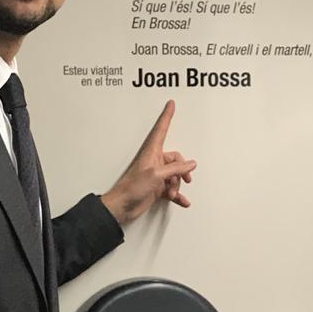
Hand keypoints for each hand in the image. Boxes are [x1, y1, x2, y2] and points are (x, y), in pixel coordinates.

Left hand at [99, 100, 196, 225]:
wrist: (122, 207)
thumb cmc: (132, 188)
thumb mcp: (157, 175)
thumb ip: (176, 169)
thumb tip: (190, 164)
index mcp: (152, 152)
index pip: (161, 129)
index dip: (167, 116)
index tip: (170, 104)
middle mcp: (155, 162)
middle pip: (176, 160)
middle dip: (182, 171)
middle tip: (185, 179)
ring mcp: (156, 175)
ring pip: (175, 175)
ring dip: (177, 185)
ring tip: (171, 193)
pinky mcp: (157, 187)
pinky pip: (172, 188)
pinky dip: (178, 195)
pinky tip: (182, 200)